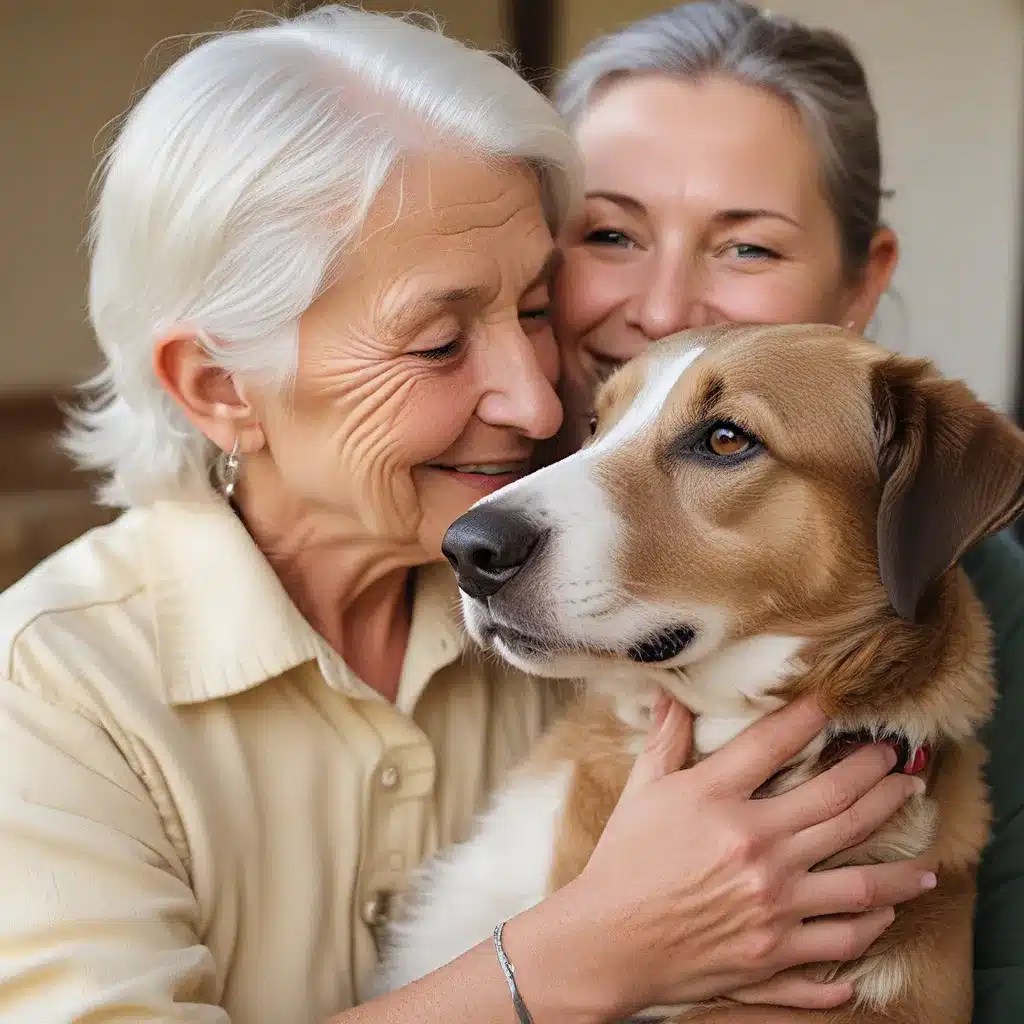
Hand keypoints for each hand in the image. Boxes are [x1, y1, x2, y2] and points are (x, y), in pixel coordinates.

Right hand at [555, 694, 933, 1017]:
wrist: (608, 943)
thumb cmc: (622, 862)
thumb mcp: (642, 792)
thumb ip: (665, 740)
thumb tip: (672, 694)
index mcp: (717, 801)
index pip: (776, 742)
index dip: (811, 716)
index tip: (835, 705)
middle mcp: (755, 848)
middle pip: (840, 805)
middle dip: (879, 779)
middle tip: (900, 766)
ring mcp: (772, 904)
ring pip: (862, 882)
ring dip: (903, 865)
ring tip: (928, 855)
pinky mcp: (775, 952)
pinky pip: (840, 943)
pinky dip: (870, 932)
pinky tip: (884, 919)